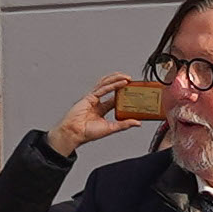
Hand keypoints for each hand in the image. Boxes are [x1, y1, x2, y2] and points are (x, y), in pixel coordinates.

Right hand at [47, 74, 162, 154]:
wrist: (74, 133)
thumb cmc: (87, 133)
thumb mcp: (111, 128)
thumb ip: (124, 124)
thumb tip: (137, 123)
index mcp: (101, 110)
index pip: (114, 99)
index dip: (123, 94)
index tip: (132, 91)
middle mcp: (97, 102)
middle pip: (110, 88)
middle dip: (120, 82)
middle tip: (131, 80)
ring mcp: (92, 98)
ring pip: (106, 84)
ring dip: (117, 79)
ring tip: (128, 77)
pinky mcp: (89, 97)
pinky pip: (103, 88)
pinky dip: (113, 85)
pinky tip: (121, 82)